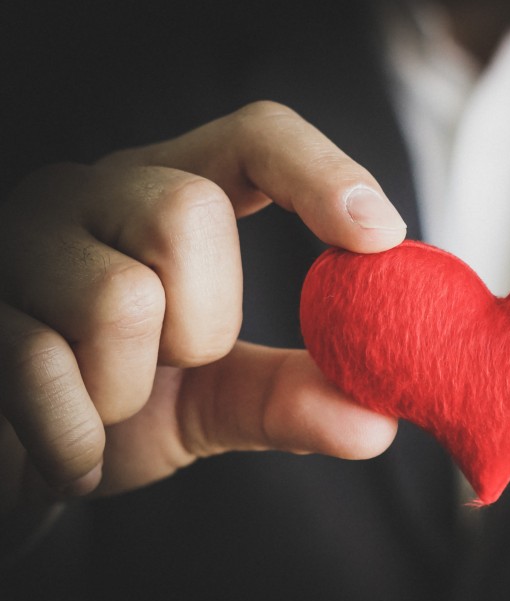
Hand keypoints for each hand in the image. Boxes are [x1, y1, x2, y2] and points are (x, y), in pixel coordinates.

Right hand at [0, 101, 403, 513]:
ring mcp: (16, 245)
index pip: (254, 137)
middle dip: (203, 321)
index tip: (381, 237)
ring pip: (119, 298)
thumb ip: (289, 396)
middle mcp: (87, 197)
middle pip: (186, 212)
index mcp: (166, 195)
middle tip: (173, 365)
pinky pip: (42, 371)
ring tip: (107, 404)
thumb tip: (375, 421)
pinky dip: (78, 438)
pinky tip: (75, 454)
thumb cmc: (121, 407)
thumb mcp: (216, 396)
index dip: (321, 172)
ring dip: (130, 388)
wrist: (20, 461)